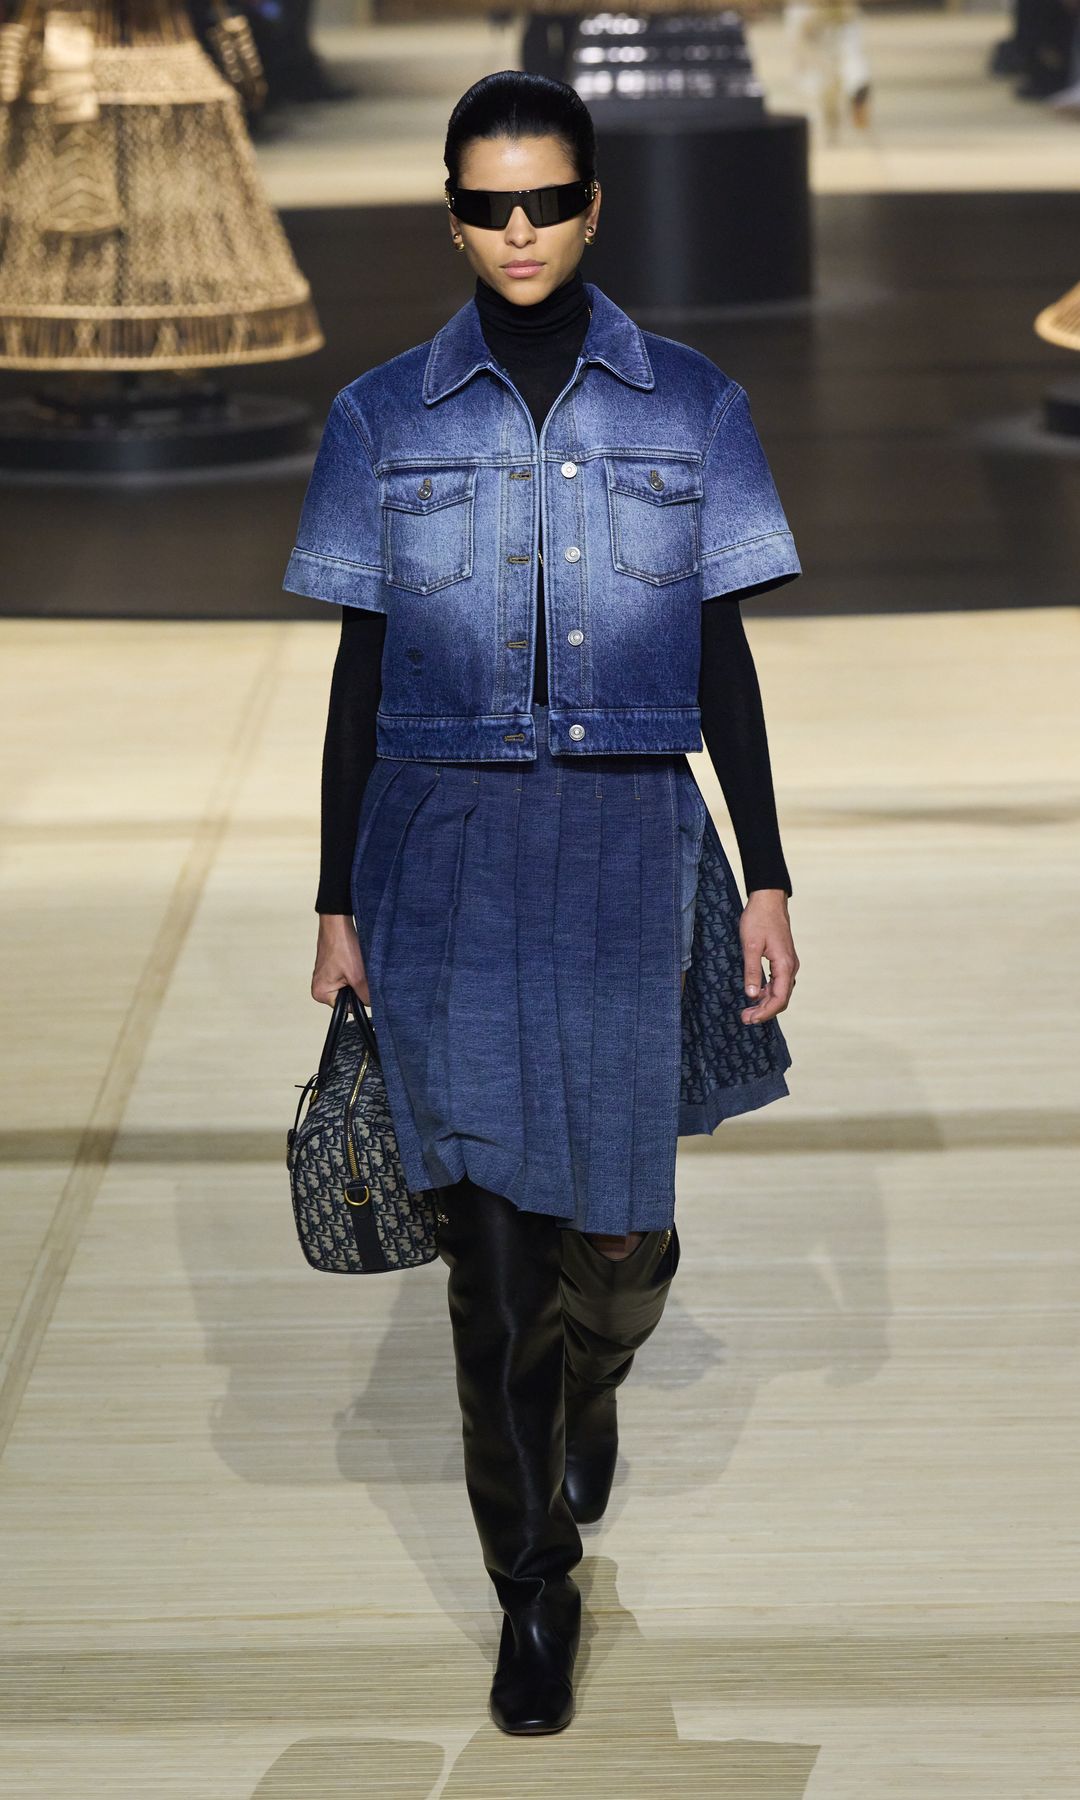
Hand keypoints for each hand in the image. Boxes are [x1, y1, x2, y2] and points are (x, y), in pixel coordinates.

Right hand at [312, 913, 368, 1006]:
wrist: (338, 922)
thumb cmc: (342, 946)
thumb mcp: (358, 976)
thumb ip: (367, 996)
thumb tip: (377, 1007)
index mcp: (320, 994)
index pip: (348, 1007)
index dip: (359, 997)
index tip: (361, 983)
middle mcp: (320, 987)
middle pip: (349, 997)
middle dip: (358, 986)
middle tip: (358, 971)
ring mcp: (326, 977)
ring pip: (351, 986)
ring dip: (357, 977)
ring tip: (355, 964)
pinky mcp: (332, 968)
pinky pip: (348, 976)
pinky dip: (355, 970)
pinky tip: (354, 959)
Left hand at [738, 889, 798, 1023]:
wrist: (768, 900)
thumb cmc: (759, 919)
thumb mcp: (750, 945)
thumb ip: (751, 970)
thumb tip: (751, 995)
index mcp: (784, 965)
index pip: (779, 998)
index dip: (765, 1013)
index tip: (750, 1019)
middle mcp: (790, 967)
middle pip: (781, 998)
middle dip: (764, 1011)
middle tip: (745, 1019)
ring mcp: (788, 963)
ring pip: (780, 991)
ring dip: (765, 1003)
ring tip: (747, 1010)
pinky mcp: (783, 960)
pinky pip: (778, 982)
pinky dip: (767, 991)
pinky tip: (754, 994)